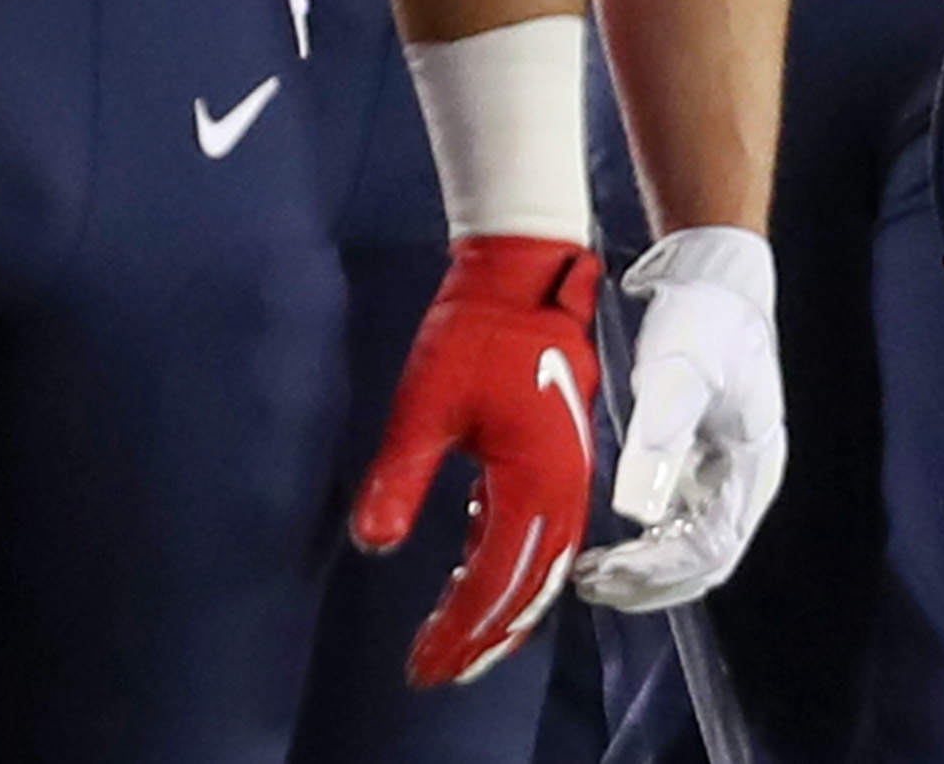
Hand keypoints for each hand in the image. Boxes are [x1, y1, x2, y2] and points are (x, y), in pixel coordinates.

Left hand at [353, 234, 601, 685]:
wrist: (524, 274)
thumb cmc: (474, 334)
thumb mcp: (424, 406)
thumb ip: (400, 477)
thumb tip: (373, 543)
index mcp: (537, 478)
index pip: (498, 577)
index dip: (461, 629)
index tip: (423, 665)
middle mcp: (565, 484)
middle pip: (532, 582)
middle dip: (487, 634)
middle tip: (440, 669)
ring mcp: (570, 469)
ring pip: (546, 561)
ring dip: (505, 604)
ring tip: (462, 638)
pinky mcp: (561, 455)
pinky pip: (545, 530)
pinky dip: (514, 563)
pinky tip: (473, 565)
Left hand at [574, 226, 786, 613]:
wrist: (709, 273)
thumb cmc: (702, 320)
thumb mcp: (678, 374)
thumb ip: (660, 441)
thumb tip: (639, 511)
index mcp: (753, 464)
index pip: (712, 549)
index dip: (658, 571)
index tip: (606, 570)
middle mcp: (743, 479)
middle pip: (702, 562)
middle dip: (646, 584)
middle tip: (586, 582)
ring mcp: (722, 472)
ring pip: (686, 550)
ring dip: (640, 571)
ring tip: (586, 571)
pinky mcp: (698, 461)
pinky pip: (673, 524)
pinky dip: (640, 545)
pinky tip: (604, 543)